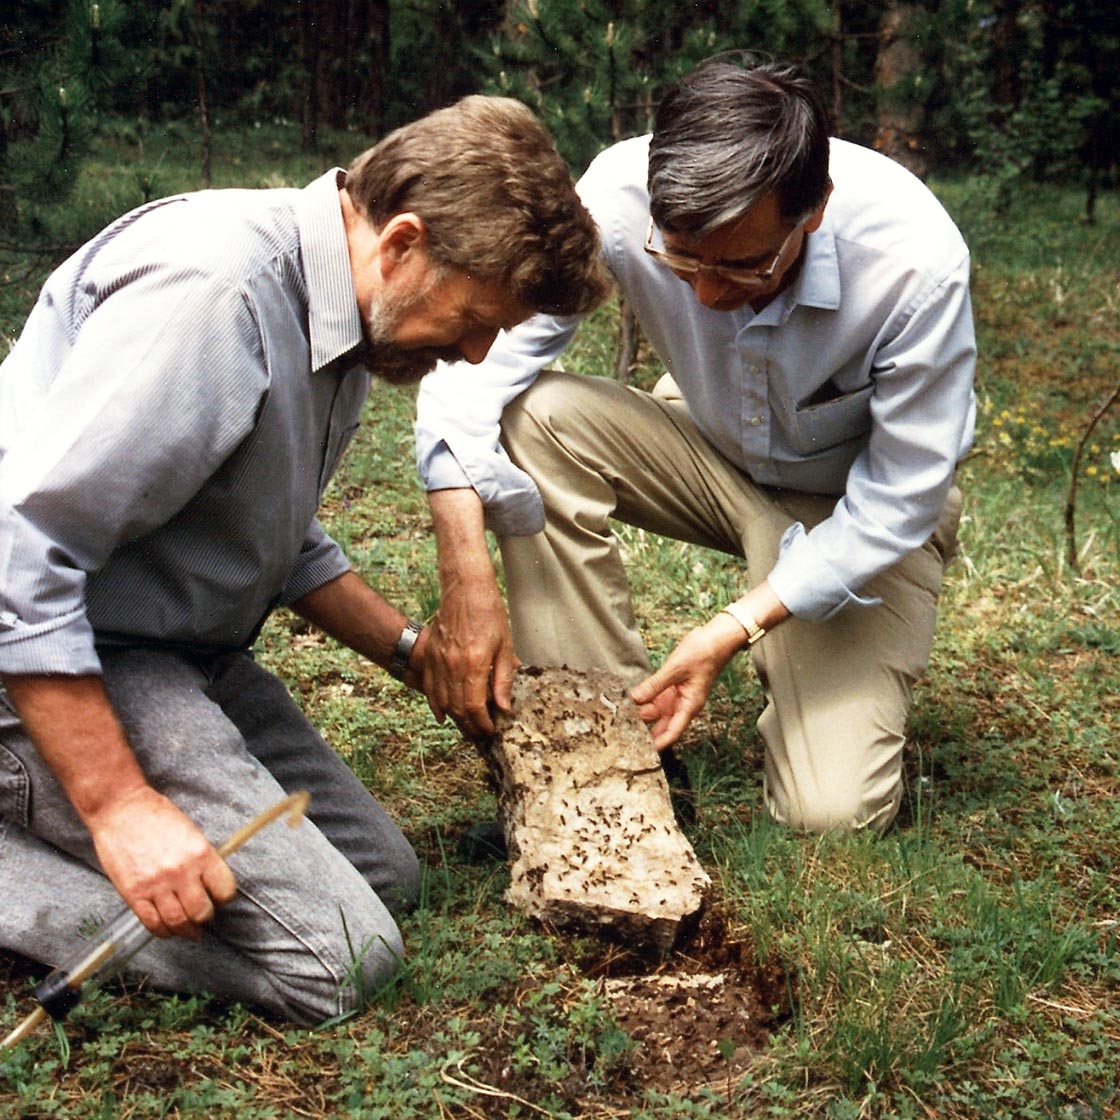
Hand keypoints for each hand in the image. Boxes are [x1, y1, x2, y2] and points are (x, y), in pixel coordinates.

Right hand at [88, 786, 237, 939]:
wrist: (121, 809)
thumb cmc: (156, 815)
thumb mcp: (190, 831)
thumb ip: (201, 857)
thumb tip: (210, 880)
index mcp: (201, 853)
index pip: (224, 889)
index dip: (224, 898)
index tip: (220, 899)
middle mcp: (181, 872)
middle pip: (201, 912)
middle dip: (206, 918)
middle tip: (204, 918)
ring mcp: (156, 885)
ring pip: (178, 922)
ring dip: (186, 931)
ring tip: (189, 930)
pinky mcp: (133, 893)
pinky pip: (152, 923)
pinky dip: (162, 932)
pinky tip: (166, 930)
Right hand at [422, 573, 517, 738]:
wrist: (465, 588)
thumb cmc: (489, 613)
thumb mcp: (504, 646)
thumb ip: (503, 679)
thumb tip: (504, 707)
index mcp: (474, 663)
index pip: (475, 706)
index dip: (483, 723)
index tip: (491, 729)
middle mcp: (452, 665)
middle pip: (457, 708)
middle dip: (469, 726)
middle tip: (480, 735)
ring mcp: (438, 661)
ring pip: (442, 701)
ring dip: (454, 718)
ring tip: (466, 728)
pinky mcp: (431, 656)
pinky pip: (430, 687)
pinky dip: (436, 704)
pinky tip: (444, 715)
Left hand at [630, 615, 743, 748]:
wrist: (715, 638)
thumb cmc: (704, 654)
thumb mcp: (676, 668)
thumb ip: (655, 685)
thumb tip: (636, 699)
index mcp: (689, 705)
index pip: (673, 732)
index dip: (658, 743)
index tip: (641, 751)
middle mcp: (683, 704)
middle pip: (662, 724)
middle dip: (645, 729)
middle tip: (622, 734)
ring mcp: (676, 695)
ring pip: (656, 710)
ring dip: (641, 713)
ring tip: (620, 718)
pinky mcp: (671, 685)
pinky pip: (655, 697)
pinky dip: (644, 699)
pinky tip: (629, 701)